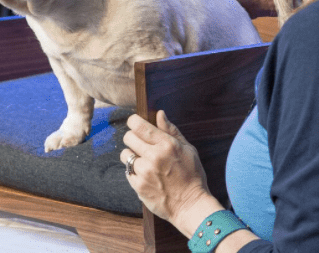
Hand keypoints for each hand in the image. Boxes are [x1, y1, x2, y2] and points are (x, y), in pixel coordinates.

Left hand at [121, 111, 216, 233]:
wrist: (191, 205)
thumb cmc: (192, 175)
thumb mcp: (188, 149)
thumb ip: (171, 130)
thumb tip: (159, 113)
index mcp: (166, 145)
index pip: (138, 125)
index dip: (133, 121)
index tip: (134, 123)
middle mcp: (154, 156)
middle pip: (128, 137)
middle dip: (133, 138)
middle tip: (141, 144)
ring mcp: (145, 172)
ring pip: (125, 155)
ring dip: (132, 156)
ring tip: (144, 162)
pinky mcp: (138, 186)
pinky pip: (127, 172)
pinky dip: (134, 172)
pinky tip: (146, 175)